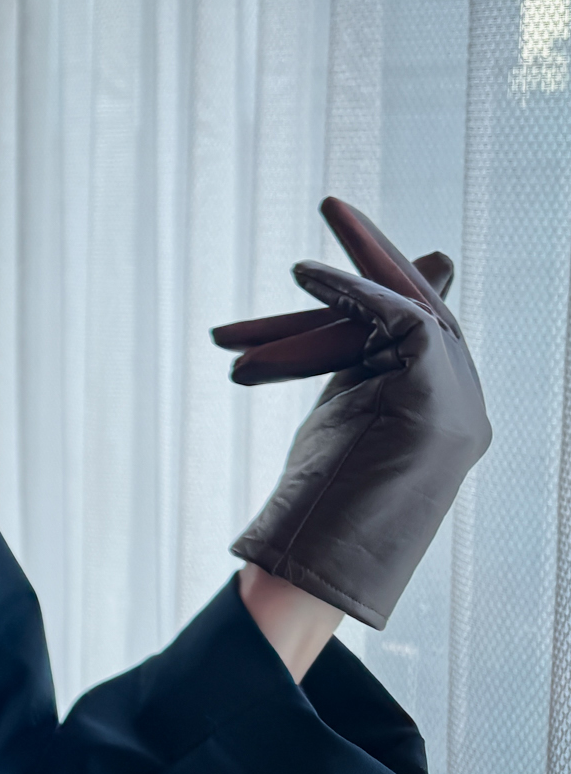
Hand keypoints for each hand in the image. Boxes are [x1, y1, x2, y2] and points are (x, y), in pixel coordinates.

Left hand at [212, 198, 490, 630]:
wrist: (316, 569)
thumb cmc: (315, 509)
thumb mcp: (340, 418)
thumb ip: (354, 365)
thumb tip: (351, 315)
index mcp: (449, 410)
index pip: (421, 327)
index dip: (382, 278)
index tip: (346, 239)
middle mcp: (467, 405)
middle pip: (425, 308)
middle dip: (378, 254)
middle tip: (335, 203)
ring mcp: (460, 408)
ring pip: (414, 310)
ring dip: (365, 258)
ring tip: (326, 214)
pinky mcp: (437, 405)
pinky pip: (399, 323)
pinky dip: (354, 292)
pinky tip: (306, 273)